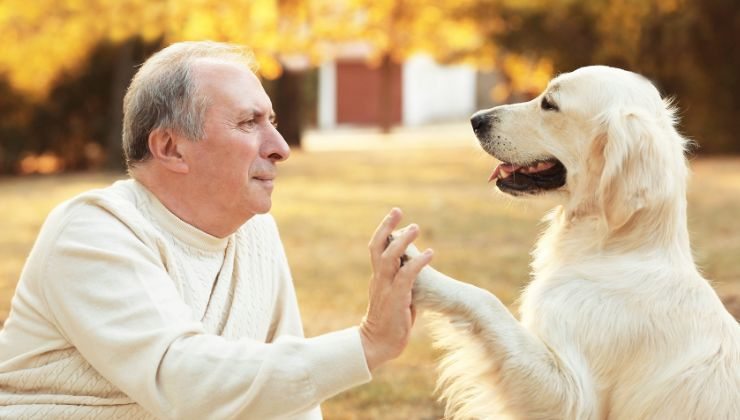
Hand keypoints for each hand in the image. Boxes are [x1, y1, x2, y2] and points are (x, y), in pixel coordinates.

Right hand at [360, 208, 432, 370]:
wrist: (379, 345)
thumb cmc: (391, 322)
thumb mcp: (396, 296)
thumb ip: (402, 281)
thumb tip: (414, 269)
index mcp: (378, 278)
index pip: (376, 248)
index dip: (383, 231)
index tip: (394, 216)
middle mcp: (379, 280)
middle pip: (377, 247)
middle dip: (386, 227)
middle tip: (398, 211)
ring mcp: (386, 289)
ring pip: (389, 258)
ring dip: (403, 241)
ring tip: (416, 227)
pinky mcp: (396, 299)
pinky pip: (406, 276)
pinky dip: (418, 262)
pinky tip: (430, 253)